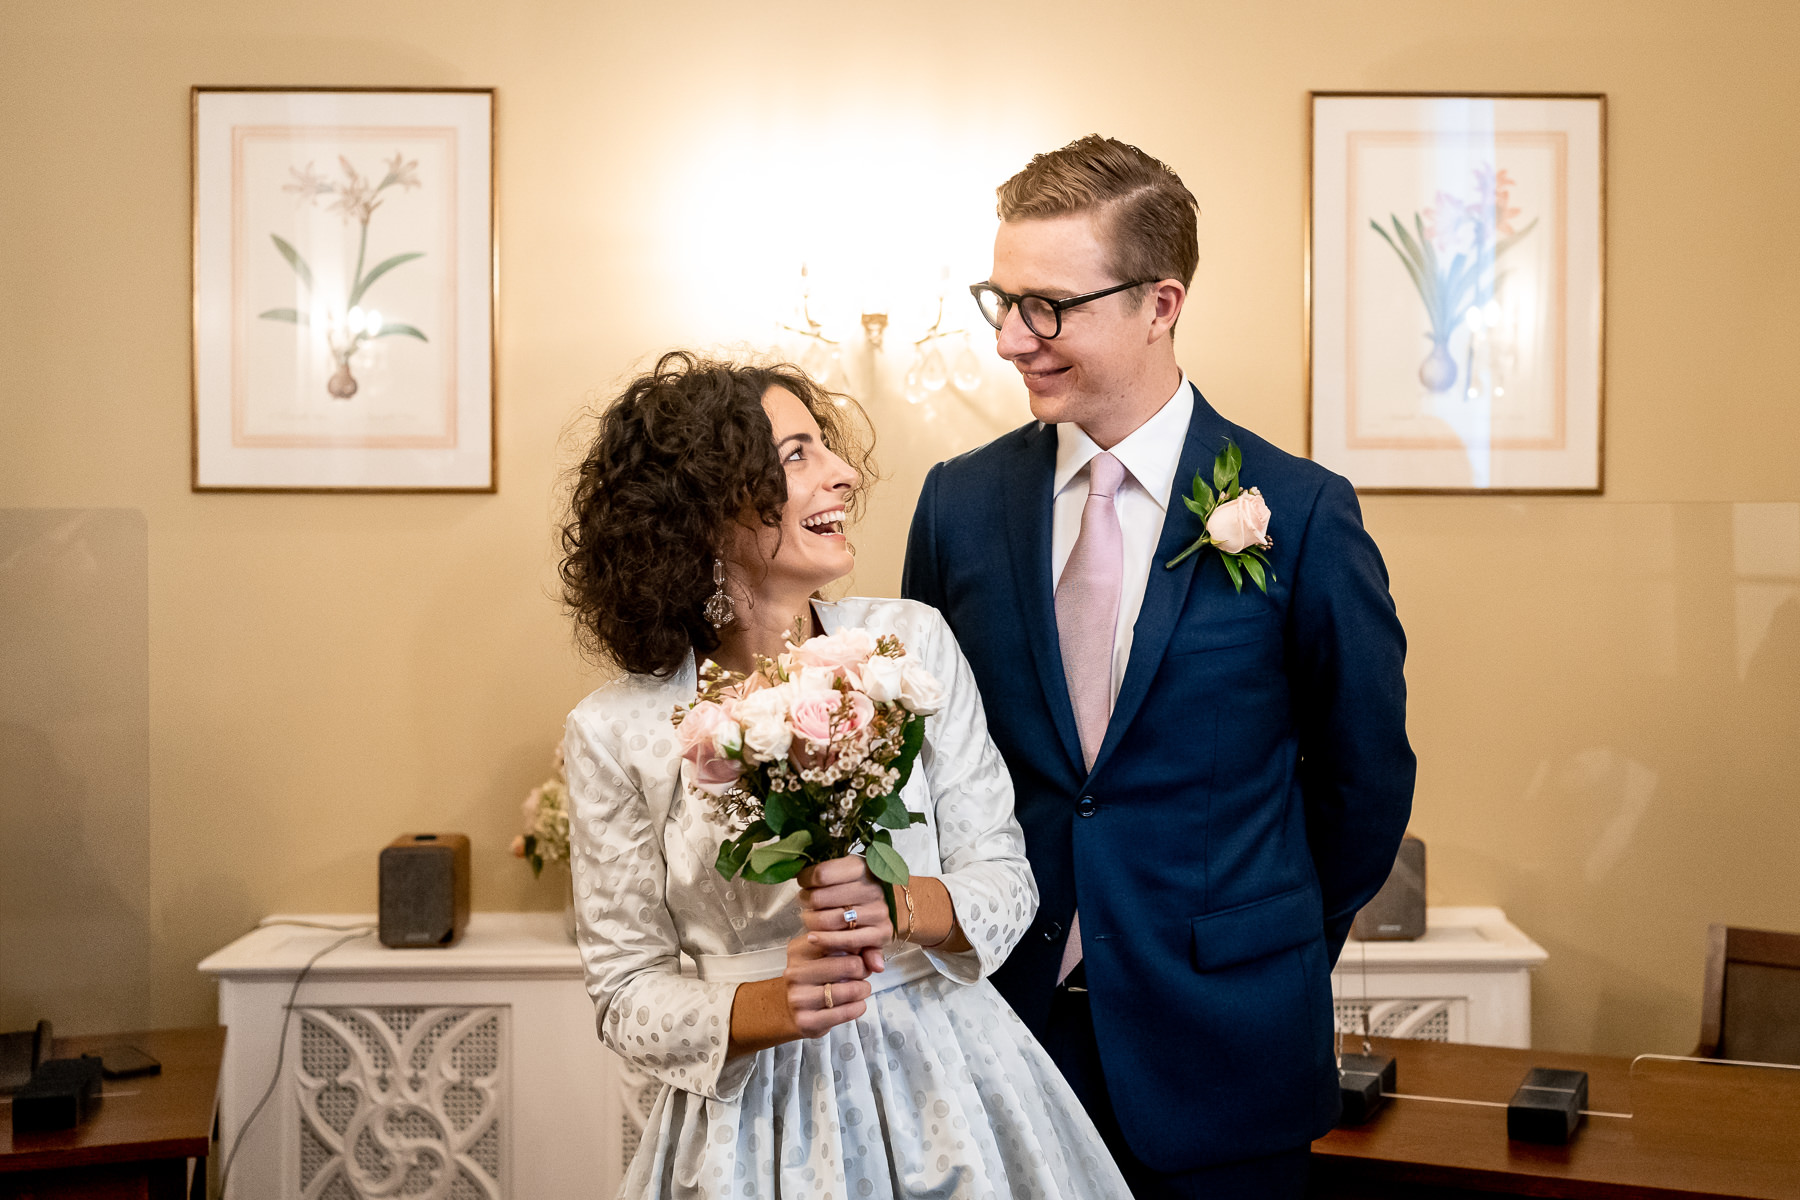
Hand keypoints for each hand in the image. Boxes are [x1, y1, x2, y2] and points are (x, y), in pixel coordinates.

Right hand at [782, 910, 874, 1038]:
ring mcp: (798, 997)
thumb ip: (852, 949)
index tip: (858, 953)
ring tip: (861, 989)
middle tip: (862, 974)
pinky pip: (846, 1012)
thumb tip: (875, 961)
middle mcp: (794, 972)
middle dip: (863, 970)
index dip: (856, 948)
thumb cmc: (814, 978)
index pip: (838, 941)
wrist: (791, 1010)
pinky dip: (858, 1007)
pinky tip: (857, 1004)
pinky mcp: (806, 1020)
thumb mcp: (826, 955)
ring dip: (863, 990)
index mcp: (798, 950)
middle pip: (850, 965)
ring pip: (850, 990)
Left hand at [797, 856, 893, 974]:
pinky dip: (825, 940)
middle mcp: (871, 889)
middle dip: (806, 901)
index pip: (821, 874)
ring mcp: (877, 912)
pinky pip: (844, 940)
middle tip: (805, 902)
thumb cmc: (862, 885)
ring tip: (810, 917)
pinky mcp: (880, 934)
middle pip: (819, 898)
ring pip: (828, 921)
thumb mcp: (849, 870)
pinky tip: (812, 938)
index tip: (803, 882)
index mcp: (861, 867)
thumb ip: (825, 871)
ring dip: (811, 921)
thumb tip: (796, 872)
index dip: (805, 880)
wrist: (899, 903)